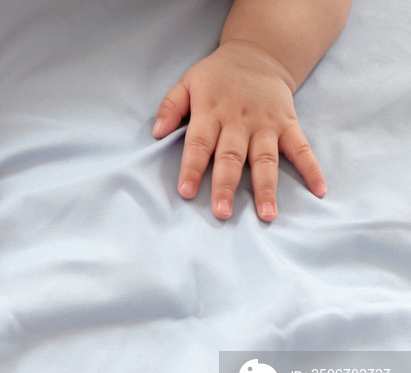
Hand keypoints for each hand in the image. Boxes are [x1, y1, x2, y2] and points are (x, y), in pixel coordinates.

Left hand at [153, 40, 326, 220]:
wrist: (260, 53)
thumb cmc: (218, 76)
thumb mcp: (188, 82)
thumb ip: (171, 107)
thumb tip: (156, 132)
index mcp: (212, 112)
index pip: (199, 143)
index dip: (192, 168)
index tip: (186, 191)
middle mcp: (240, 121)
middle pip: (232, 157)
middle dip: (226, 186)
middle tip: (222, 213)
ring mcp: (267, 124)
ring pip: (266, 159)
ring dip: (266, 188)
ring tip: (267, 215)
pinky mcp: (288, 124)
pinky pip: (302, 149)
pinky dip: (312, 169)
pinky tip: (318, 191)